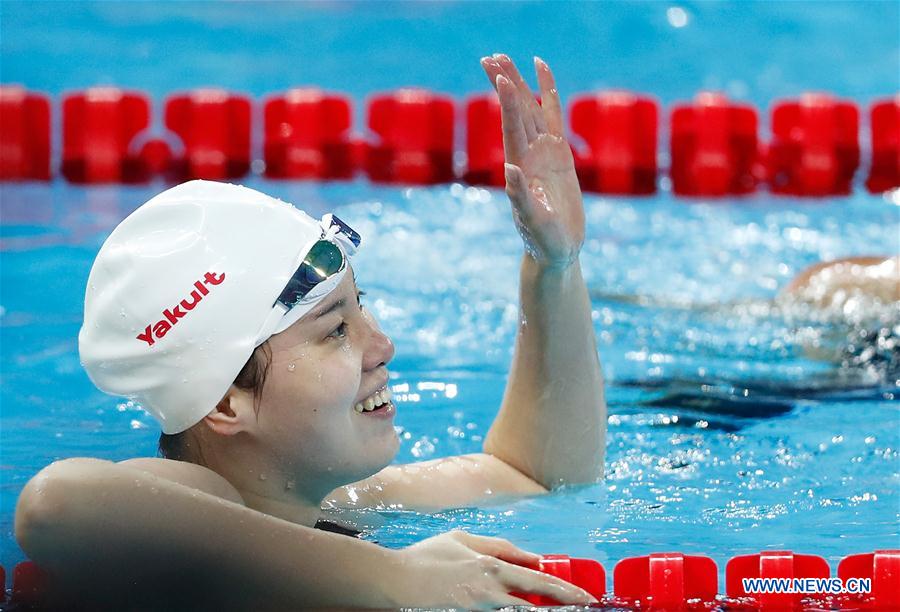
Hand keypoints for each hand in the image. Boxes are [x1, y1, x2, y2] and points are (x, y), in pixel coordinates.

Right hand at [384, 529, 596, 607]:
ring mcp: (476, 611)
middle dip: (559, 609)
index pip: (538, 582)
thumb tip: (530, 556)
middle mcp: (488, 592)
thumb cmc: (425, 558)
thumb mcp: (463, 540)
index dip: (566, 592)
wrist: (392, 581)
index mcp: (491, 567)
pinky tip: (519, 610)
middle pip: (533, 608)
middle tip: (581, 610)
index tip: (586, 599)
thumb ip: (498, 546)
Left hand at [481, 54, 584, 269]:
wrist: (557, 250)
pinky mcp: (559, 155)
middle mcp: (527, 155)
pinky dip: (549, 95)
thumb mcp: (533, 222)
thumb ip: (521, 198)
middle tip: (491, 56)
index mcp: (519, 168)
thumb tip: (510, 170)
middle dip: (505, 84)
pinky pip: (553, 117)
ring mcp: (543, 152)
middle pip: (516, 112)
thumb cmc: (543, 241)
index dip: (508, 103)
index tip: (499, 77)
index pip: (512, 128)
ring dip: (520, 84)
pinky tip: (544, 74)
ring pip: (531, 110)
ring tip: (507, 58)